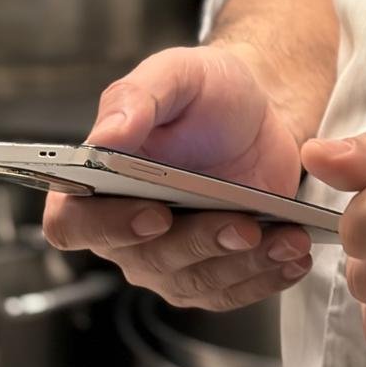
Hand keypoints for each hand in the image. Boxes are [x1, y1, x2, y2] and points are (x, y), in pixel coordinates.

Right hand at [43, 43, 314, 310]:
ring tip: (285, 241)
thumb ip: (136, 98)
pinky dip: (263, 278)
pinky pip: (228, 291)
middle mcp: (123, 229)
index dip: (107, 228)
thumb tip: (105, 136)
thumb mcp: (175, 74)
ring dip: (241, 266)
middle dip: (200, 244)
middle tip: (244, 225)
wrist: (259, 110)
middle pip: (146, 260)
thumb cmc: (207, 89)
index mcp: (96, 182)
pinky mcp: (211, 268)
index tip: (154, 215)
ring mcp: (166, 257)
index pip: (73, 224)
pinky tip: (292, 257)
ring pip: (192, 282)